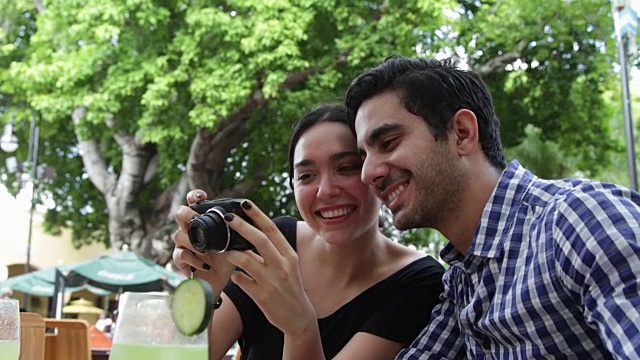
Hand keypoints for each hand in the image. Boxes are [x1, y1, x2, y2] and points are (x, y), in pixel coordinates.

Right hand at [172, 189, 234, 294]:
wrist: (220, 282)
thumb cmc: (227, 259)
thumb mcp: (235, 242)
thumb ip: (238, 230)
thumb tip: (253, 218)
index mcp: (203, 222)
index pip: (193, 202)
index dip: (195, 196)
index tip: (203, 197)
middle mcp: (190, 230)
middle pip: (179, 213)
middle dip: (186, 213)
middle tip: (195, 219)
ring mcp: (183, 245)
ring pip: (177, 235)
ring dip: (192, 242)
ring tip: (206, 251)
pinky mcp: (181, 261)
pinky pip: (180, 255)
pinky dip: (194, 260)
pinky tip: (206, 265)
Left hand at [223, 200, 316, 336]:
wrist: (298, 316)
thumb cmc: (289, 287)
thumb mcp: (287, 266)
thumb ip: (271, 252)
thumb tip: (249, 236)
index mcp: (288, 254)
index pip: (272, 229)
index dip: (257, 215)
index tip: (244, 203)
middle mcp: (282, 265)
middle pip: (260, 240)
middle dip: (242, 226)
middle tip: (227, 217)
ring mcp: (272, 281)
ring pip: (246, 260)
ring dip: (232, 253)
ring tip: (225, 250)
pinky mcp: (262, 296)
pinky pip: (241, 280)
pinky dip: (235, 275)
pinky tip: (235, 275)